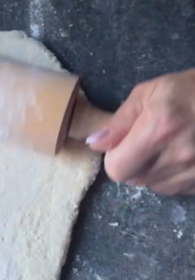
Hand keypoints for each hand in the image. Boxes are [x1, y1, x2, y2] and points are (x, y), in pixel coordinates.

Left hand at [88, 70, 194, 194]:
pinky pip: (176, 189)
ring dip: (154, 170)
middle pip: (134, 179)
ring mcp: (194, 171)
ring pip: (155, 186)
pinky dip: (173, 176)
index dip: (114, 157)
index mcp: (158, 130)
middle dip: (133, 163)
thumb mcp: (149, 93)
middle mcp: (177, 155)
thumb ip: (120, 121)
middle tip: (148, 141)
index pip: (117, 169)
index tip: (123, 144)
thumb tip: (94, 143)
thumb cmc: (188, 90)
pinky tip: (183, 154)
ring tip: (168, 146)